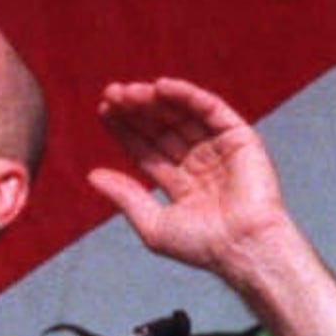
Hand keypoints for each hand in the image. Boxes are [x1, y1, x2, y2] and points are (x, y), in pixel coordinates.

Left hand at [89, 77, 296, 277]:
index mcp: (179, 182)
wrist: (242, 248)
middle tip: (111, 93)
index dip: (124, 129)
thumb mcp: (153, 225)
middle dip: (136, 110)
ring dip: (155, 100)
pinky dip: (187, 95)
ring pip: (182, 115)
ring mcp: (218, 148)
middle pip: (160, 127)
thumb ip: (125, 198)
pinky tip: (161, 87)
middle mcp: (198, 161)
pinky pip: (210, 109)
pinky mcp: (239, 138)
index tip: (103, 109)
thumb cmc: (202, 246)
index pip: (146, 148)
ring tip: (129, 91)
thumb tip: (93, 176)